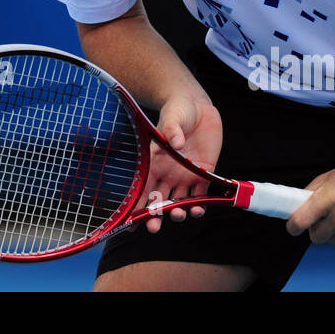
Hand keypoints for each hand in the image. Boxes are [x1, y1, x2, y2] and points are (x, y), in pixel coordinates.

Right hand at [142, 95, 222, 233]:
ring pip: (179, 202)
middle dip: (154, 216)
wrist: (197, 106)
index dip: (135, 205)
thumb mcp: (172, 117)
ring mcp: (185, 175)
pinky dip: (199, 206)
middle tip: (154, 227)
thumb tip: (175, 143)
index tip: (131, 221)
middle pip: (158, 201)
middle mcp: (167, 173)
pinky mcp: (203, 173)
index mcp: (154, 161)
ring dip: (177, 212)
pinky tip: (198, 210)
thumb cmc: (178, 110)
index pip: (142, 186)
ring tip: (179, 215)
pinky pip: (200, 195)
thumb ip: (172, 130)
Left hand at [284, 152, 334, 244]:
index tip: (293, 226)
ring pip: (333, 241)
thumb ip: (310, 194)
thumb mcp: (327, 177)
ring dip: (332, 232)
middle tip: (321, 218)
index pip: (300, 222)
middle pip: (316, 238)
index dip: (293, 226)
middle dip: (315, 229)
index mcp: (327, 199)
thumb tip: (296, 208)